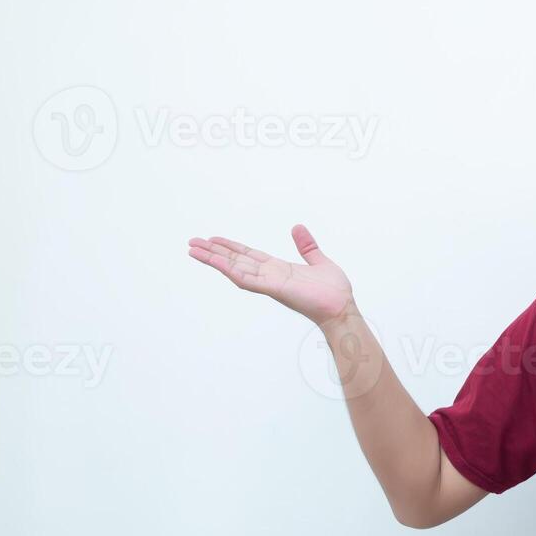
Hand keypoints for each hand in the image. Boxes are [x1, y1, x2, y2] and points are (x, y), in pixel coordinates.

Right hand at [188, 224, 353, 325]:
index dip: (231, 247)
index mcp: (278, 269)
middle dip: (214, 252)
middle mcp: (270, 276)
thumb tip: (298, 227)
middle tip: (192, 243)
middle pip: (236, 261)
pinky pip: (247, 279)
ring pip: (235, 269)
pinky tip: (215, 261)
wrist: (342, 309)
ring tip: (193, 250)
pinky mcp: (274, 288)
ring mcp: (269, 283)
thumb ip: (307, 246)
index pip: (248, 255)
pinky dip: (230, 270)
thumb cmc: (334, 291)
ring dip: (214, 260)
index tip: (213, 239)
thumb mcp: (319, 261)